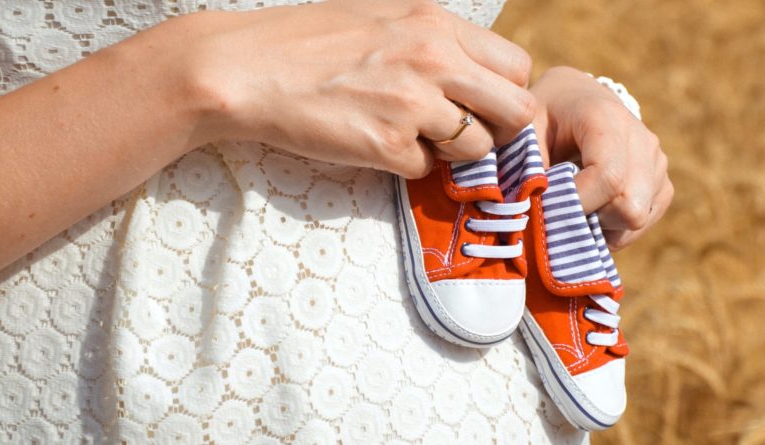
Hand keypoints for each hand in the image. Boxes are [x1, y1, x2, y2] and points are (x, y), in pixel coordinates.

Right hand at [179, 0, 534, 177]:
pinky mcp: (387, 145)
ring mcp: (413, 104)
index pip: (517, 65)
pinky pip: (427, 171)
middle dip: (501, 130)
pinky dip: (408, 166)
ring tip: (415, 138)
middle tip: (471, 135)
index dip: (507, 92)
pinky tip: (376, 144)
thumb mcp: (384, 17)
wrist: (245, 69)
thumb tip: (478, 74)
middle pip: (519, 110)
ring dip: (454, 154)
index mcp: (436, 24)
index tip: (486, 105)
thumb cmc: (309, 42)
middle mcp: (435, 59)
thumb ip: (435, 40)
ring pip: (478, 148)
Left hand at [531, 66, 672, 250]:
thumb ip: (528, 169)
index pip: (608, 178)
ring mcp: (657, 162)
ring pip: (637, 219)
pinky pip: (644, 222)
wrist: (577, 99)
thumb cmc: (546, 117)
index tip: (549, 208)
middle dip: (591, 218)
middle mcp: (642, 139)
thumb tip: (531, 216)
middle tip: (562, 207)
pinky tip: (595, 208)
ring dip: (602, 224)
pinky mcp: (663, 183)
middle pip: (629, 206)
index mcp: (606, 119)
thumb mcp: (526, 132)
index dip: (578, 205)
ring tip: (577, 204)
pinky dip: (616, 227)